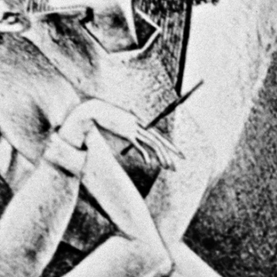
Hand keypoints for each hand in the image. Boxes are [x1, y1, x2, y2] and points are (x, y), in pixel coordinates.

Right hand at [53, 98, 172, 169]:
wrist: (96, 110)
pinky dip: (145, 154)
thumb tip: (136, 140)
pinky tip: (149, 163)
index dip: (171, 146)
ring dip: (161, 157)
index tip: (179, 154)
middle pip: (160, 140)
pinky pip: (138, 145)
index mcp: (142, 123)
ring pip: (153, 144)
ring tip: (167, 167)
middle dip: (172, 153)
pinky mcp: (126, 133)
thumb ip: (132, 131)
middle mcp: (141, 125)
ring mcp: (134, 129)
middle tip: (180, 164)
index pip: (160, 136)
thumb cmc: (108, 117)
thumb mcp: (123, 123)